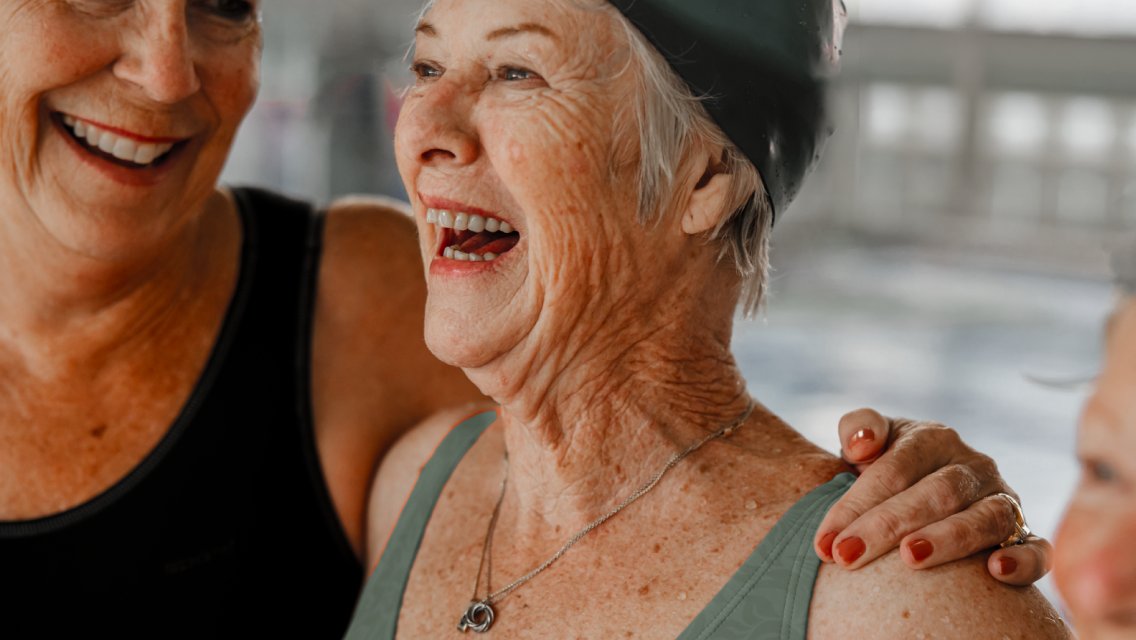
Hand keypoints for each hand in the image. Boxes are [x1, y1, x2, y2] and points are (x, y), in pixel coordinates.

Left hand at [814, 408, 1051, 585]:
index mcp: (933, 438)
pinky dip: (1023, 560)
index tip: (826, 541)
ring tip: (910, 558)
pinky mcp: (1025, 533)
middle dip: (887, 525)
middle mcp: (973, 465)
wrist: (925, 489)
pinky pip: (1036, 547)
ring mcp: (1002, 498)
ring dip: (948, 539)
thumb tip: (861, 444)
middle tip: (848, 555)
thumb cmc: (889, 469)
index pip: (894, 468)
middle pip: (935, 492)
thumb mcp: (869, 442)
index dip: (858, 503)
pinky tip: (996, 572)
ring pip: (985, 517)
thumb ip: (859, 429)